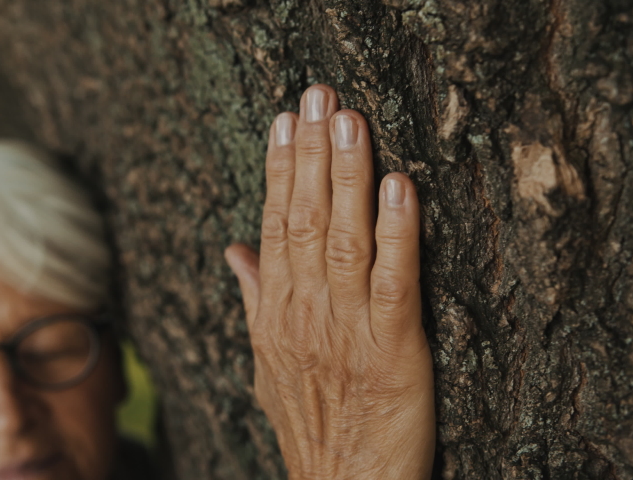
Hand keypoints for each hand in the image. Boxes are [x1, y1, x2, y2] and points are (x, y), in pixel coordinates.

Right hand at [225, 84, 434, 478]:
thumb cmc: (310, 425)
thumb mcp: (267, 362)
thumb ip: (254, 300)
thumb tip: (234, 251)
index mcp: (276, 312)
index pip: (273, 226)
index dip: (278, 170)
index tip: (283, 123)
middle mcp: (305, 312)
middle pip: (302, 220)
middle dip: (310, 153)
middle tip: (317, 96)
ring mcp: (347, 329)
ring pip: (342, 239)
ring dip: (346, 177)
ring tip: (348, 122)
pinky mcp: (395, 349)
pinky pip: (394, 282)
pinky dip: (397, 233)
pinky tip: (398, 188)